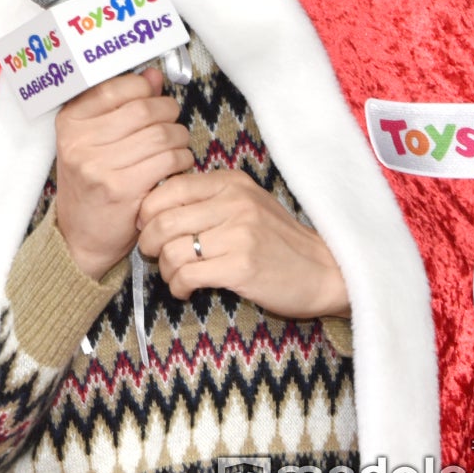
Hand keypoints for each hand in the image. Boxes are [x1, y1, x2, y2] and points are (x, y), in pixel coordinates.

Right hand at [53, 66, 193, 280]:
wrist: (81, 237)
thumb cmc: (92, 184)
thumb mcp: (94, 141)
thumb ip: (122, 105)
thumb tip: (152, 75)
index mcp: (70, 123)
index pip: (115, 87)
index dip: (143, 88)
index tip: (152, 96)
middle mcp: (79, 142)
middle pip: (144, 109)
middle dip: (167, 111)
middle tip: (171, 121)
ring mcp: (99, 166)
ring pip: (161, 134)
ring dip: (179, 137)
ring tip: (175, 145)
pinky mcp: (122, 189)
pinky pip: (168, 160)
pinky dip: (181, 159)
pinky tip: (176, 165)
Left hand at [135, 168, 349, 318]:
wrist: (326, 272)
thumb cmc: (278, 241)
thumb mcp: (246, 204)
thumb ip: (207, 200)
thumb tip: (153, 208)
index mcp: (230, 182)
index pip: (168, 188)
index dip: (147, 211)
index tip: (148, 228)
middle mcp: (234, 202)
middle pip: (162, 220)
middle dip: (149, 243)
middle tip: (155, 256)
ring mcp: (239, 234)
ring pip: (171, 250)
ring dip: (165, 270)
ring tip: (176, 277)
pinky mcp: (242, 266)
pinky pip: (187, 275)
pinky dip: (178, 286)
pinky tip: (186, 290)